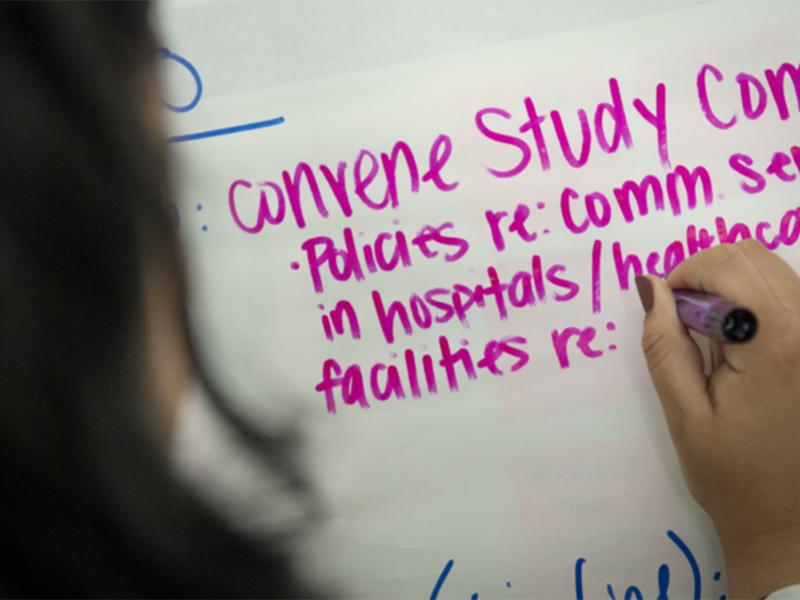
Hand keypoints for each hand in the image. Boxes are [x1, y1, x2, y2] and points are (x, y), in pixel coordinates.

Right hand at [637, 239, 799, 598]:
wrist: (790, 520)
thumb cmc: (733, 476)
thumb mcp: (685, 415)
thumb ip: (665, 345)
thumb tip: (652, 287)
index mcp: (775, 345)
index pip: (726, 266)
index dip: (684, 276)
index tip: (666, 313)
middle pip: (751, 255)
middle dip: (705, 274)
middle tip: (685, 322)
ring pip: (771, 267)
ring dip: (730, 284)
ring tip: (711, 334)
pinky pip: (786, 292)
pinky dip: (752, 298)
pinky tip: (738, 340)